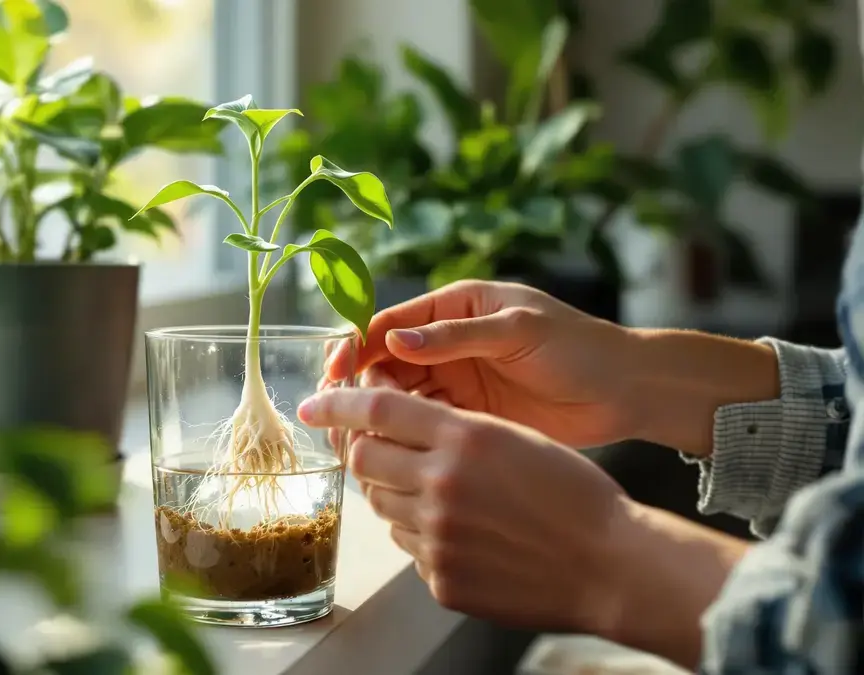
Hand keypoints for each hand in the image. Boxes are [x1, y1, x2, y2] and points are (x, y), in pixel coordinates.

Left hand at [298, 387, 629, 633]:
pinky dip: (422, 535)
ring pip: (381, 505)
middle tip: (376, 448)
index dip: (338, 402)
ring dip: (394, 493)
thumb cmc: (574, 494)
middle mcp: (441, 484)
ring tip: (437, 493)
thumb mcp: (515, 437)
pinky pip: (409, 547)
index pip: (377, 409)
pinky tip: (462, 533)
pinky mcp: (442, 579)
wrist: (611, 565)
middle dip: (363, 449)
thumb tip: (394, 422)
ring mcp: (438, 537)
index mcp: (464, 438)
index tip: (314, 403)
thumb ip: (452, 429)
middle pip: (364, 457)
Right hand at [325, 280, 641, 448]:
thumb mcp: (518, 331)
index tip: (334, 373)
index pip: (390, 322)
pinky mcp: (469, 415)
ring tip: (361, 438)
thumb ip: (456, 337)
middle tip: (345, 417)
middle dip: (362, 385)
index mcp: (456, 307)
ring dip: (379, 413)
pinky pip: (425, 421)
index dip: (357, 345)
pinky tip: (392, 452)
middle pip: (386, 361)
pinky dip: (406, 434)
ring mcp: (457, 380)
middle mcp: (447, 342)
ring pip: (401, 395)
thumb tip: (395, 338)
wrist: (627, 391)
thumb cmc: (580, 347)